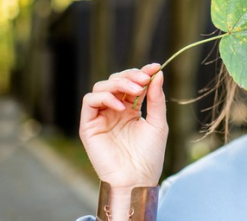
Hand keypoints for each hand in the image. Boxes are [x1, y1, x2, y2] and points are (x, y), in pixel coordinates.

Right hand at [79, 63, 167, 189]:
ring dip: (119, 84)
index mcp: (130, 110)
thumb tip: (157, 74)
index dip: (142, 73)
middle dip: (130, 76)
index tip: (155, 67)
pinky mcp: (89, 126)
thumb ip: (156, 99)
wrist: (136, 179)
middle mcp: (114, 111)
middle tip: (144, 78)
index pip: (132, 84)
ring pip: (101, 87)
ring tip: (136, 90)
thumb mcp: (157, 123)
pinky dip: (105, 98)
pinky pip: (90, 101)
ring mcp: (101, 117)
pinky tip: (121, 106)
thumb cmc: (149, 156)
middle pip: (115, 81)